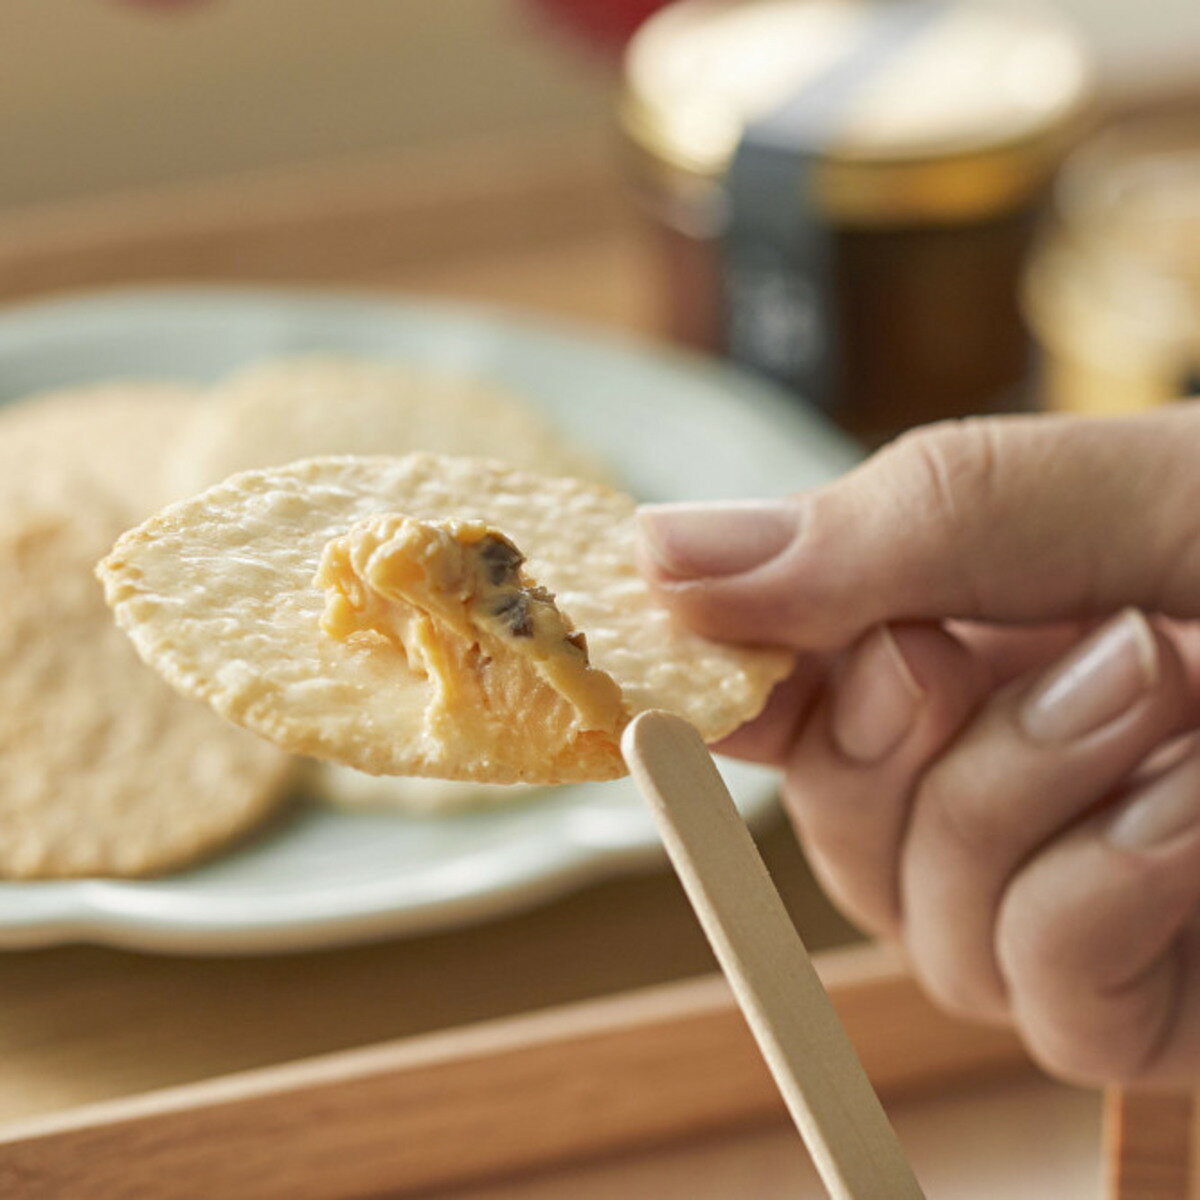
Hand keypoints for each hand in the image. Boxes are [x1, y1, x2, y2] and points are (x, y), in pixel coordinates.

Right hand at [638, 407, 1199, 1085]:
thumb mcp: (1107, 496)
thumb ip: (891, 529)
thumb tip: (660, 556)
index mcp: (957, 641)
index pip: (775, 686)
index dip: (727, 678)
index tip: (705, 654)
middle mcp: (984, 774)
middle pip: (829, 814)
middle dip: (905, 731)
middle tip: (1027, 642)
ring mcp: (1056, 895)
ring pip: (920, 916)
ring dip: (1029, 797)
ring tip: (1171, 693)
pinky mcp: (1139, 1003)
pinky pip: (1038, 988)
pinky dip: (1107, 896)